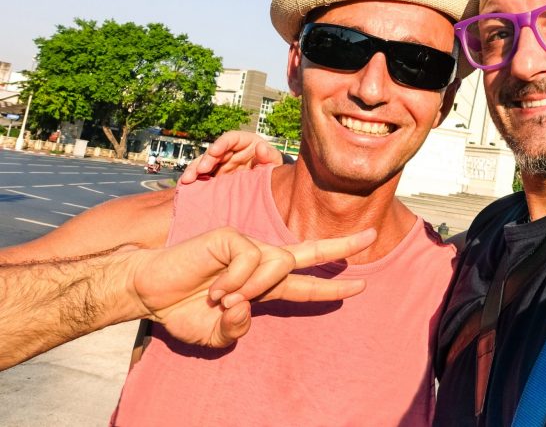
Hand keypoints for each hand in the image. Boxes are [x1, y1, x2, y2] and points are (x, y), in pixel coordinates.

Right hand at [125, 226, 375, 346]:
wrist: (149, 291)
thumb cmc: (182, 310)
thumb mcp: (216, 334)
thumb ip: (237, 329)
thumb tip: (248, 309)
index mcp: (263, 286)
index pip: (305, 285)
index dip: (332, 286)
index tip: (360, 285)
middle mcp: (261, 262)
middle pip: (309, 251)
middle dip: (342, 246)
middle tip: (373, 235)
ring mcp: (248, 247)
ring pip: (278, 262)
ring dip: (253, 288)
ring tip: (222, 298)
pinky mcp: (232, 237)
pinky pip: (251, 259)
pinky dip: (235, 280)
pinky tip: (215, 286)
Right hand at [179, 132, 284, 184]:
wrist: (269, 181)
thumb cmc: (272, 166)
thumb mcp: (274, 161)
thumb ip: (269, 155)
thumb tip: (261, 148)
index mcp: (244, 142)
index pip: (230, 139)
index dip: (221, 144)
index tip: (214, 151)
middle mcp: (230, 151)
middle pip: (214, 152)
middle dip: (205, 160)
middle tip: (199, 171)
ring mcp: (221, 164)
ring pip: (204, 164)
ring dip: (194, 170)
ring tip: (187, 180)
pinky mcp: (216, 176)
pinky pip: (203, 177)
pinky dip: (195, 180)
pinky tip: (187, 187)